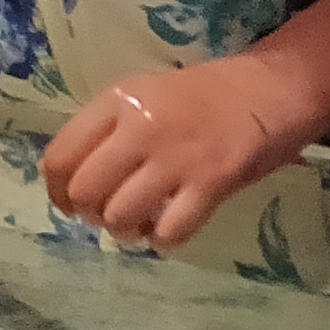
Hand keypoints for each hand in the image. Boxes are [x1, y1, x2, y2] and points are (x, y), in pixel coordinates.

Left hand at [39, 56, 326, 252]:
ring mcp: (175, 157)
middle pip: (84, 192)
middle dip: (90, 214)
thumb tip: (76, 181)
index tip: (71, 204)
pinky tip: (169, 229)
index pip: (59, 158)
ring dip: (125, 231)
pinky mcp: (211, 183)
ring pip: (119, 216)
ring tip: (141, 224)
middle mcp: (139, 129)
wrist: (272, 88)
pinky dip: (162, 240)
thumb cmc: (205, 95)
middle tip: (110, 214)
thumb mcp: (145, 95)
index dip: (58, 192)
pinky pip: (168, 231)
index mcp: (117, 102)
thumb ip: (109, 130)